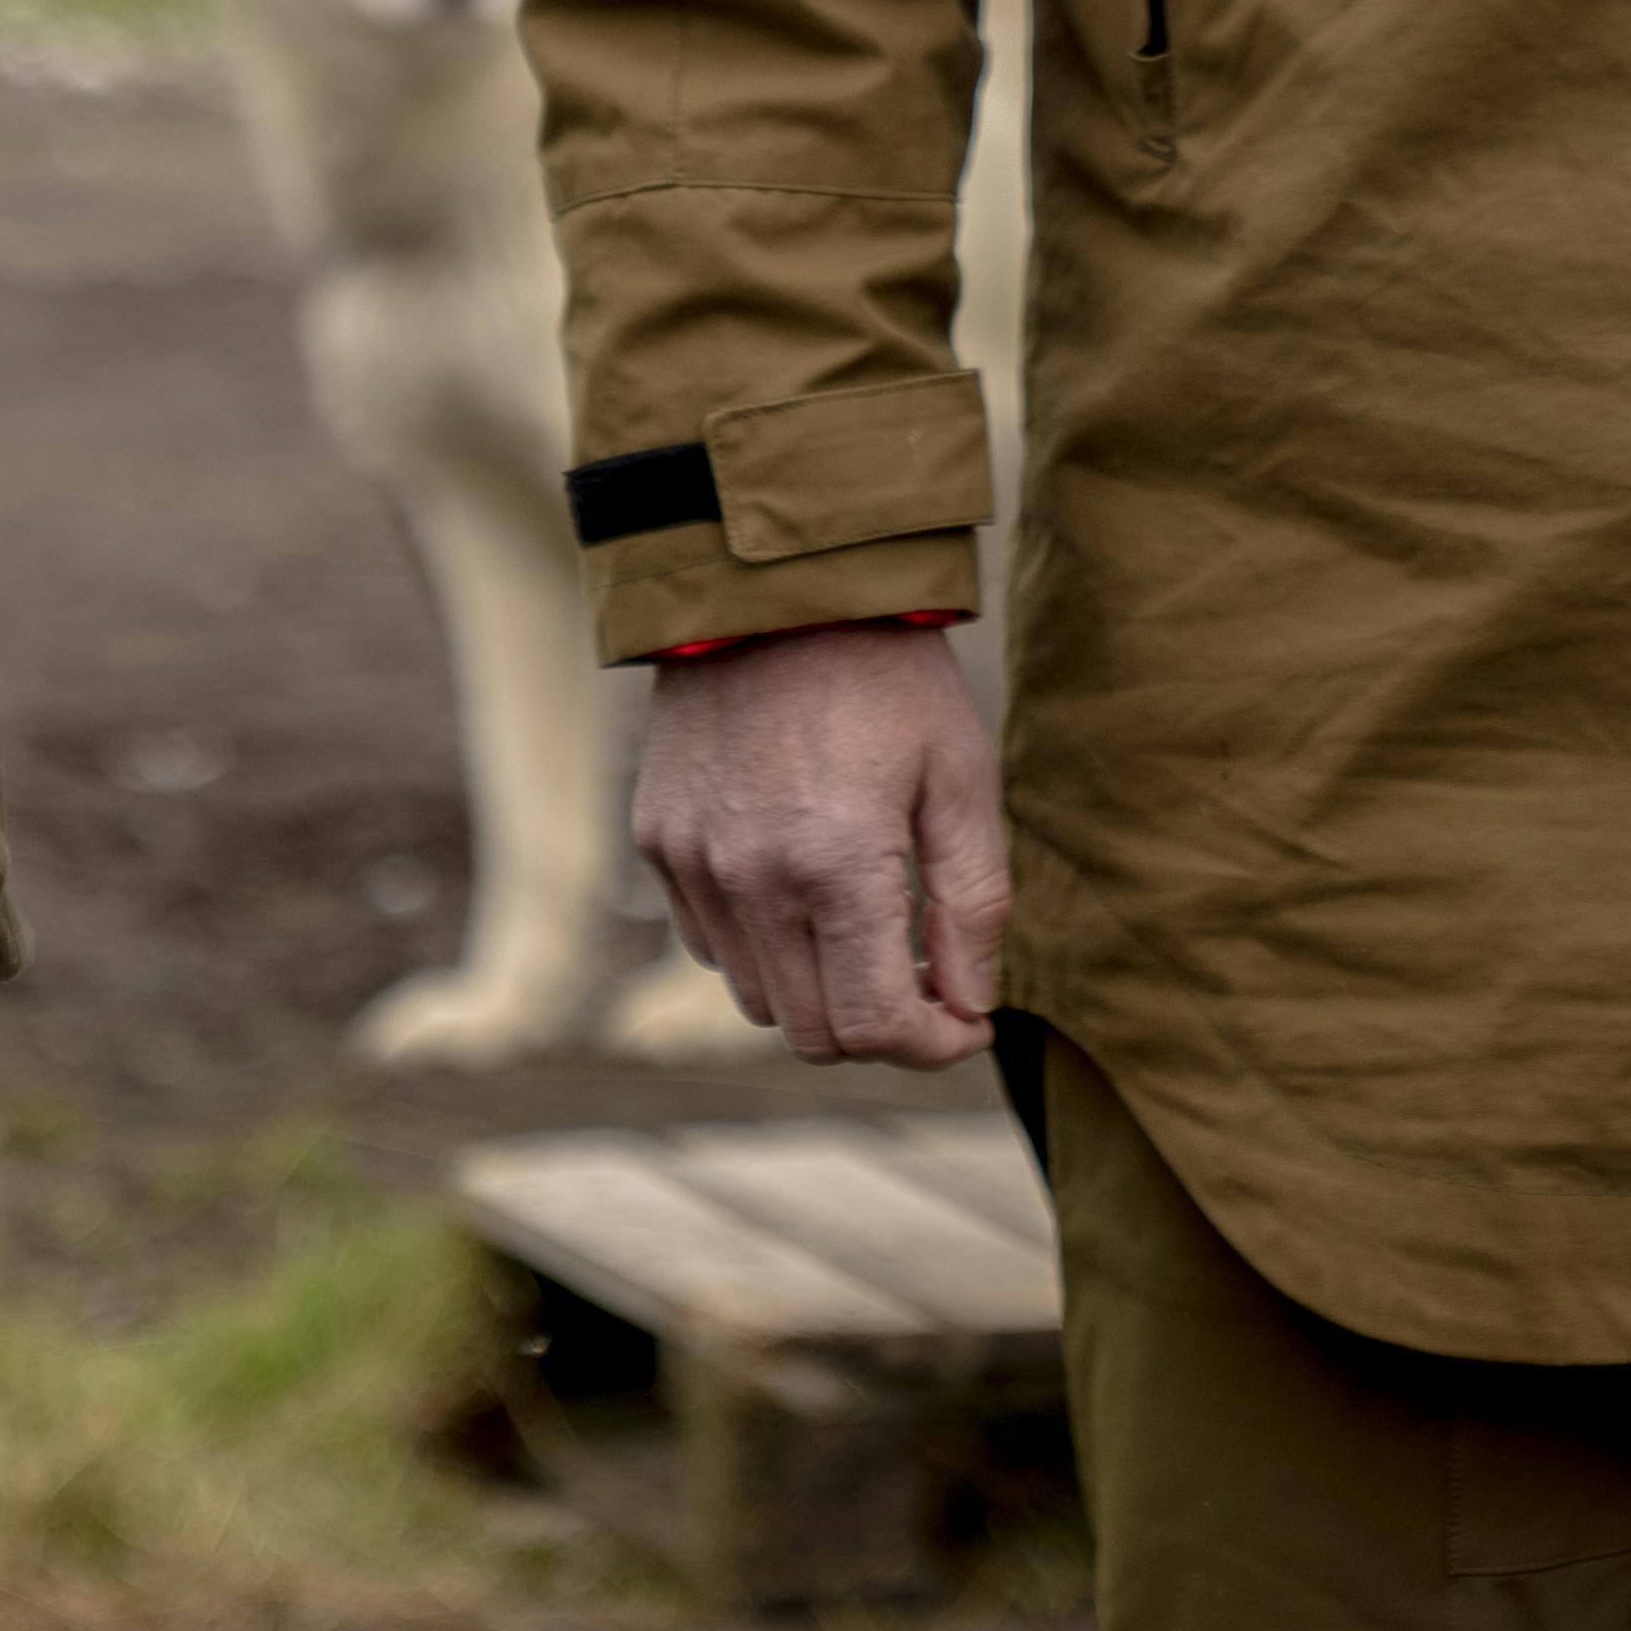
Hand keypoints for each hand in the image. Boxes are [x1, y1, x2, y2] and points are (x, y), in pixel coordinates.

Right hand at [627, 620, 1005, 1066]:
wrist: (770, 583)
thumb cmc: (886, 673)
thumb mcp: (961, 776)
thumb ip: (972, 903)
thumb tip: (973, 1005)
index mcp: (835, 866)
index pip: (877, 1026)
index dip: (934, 1046)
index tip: (969, 1021)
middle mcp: (750, 881)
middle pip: (814, 1033)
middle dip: (881, 1029)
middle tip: (929, 982)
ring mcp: (693, 865)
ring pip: (757, 999)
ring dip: (820, 992)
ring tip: (869, 931)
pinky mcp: (658, 843)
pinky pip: (711, 944)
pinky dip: (763, 947)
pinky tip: (805, 890)